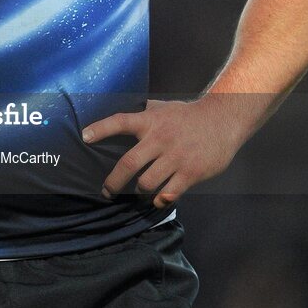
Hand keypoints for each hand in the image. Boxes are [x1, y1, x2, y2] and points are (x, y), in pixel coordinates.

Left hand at [82, 96, 244, 209]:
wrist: (223, 120)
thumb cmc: (190, 114)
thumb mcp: (165, 108)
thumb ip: (147, 113)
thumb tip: (129, 112)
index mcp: (150, 121)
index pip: (120, 122)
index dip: (100, 129)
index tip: (84, 137)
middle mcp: (159, 139)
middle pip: (128, 163)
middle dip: (113, 181)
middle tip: (106, 191)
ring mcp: (175, 157)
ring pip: (147, 183)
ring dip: (139, 191)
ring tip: (137, 194)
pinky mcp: (191, 172)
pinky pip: (169, 193)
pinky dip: (161, 199)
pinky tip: (159, 199)